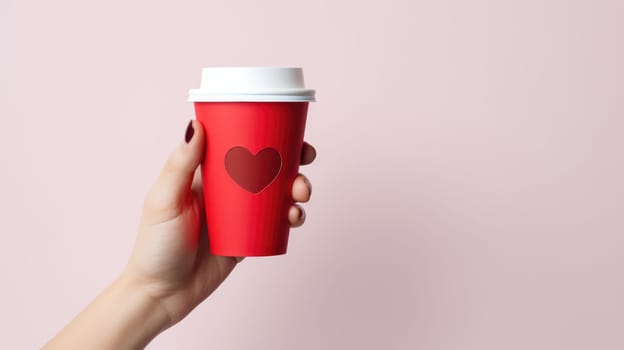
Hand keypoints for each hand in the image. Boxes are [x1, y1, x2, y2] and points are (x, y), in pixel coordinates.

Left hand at [122, 120, 315, 328]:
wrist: (163, 294)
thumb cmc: (155, 246)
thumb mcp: (164, 201)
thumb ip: (180, 165)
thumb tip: (196, 125)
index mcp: (207, 174)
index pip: (241, 145)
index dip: (268, 135)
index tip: (291, 132)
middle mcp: (227, 190)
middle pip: (268, 167)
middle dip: (292, 162)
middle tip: (304, 162)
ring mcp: (241, 215)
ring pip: (277, 194)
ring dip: (296, 189)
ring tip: (299, 197)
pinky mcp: (250, 239)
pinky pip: (276, 223)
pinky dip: (291, 217)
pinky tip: (294, 218)